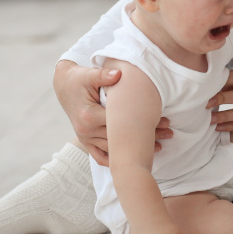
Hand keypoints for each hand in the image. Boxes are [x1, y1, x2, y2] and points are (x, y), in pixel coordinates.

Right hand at [53, 60, 171, 165]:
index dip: (144, 122)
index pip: (122, 122)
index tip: (163, 119)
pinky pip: (100, 155)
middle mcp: (86, 131)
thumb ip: (103, 75)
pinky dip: (116, 159)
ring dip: (135, 149)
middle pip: (121, 138)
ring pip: (114, 149)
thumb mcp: (89, 74)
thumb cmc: (79, 78)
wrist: (63, 85)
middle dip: (146, 136)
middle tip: (169, 133)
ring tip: (160, 146)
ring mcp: (84, 138)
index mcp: (89, 115)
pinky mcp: (84, 141)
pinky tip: (134, 157)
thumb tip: (119, 74)